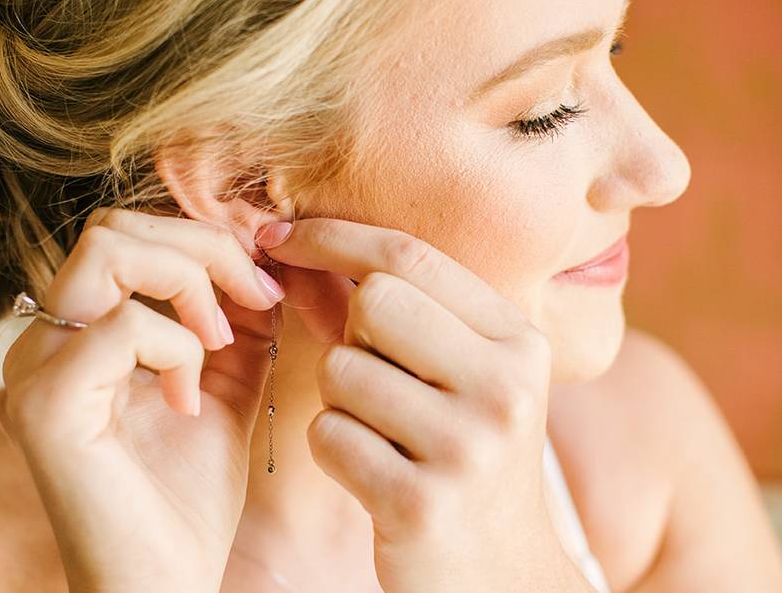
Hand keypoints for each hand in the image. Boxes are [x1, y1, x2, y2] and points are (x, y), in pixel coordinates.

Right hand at [0, 208, 284, 592]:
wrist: (161, 584)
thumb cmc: (188, 497)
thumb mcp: (226, 387)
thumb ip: (237, 323)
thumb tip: (262, 259)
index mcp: (80, 331)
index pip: (129, 232)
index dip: (207, 241)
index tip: (267, 284)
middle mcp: (46, 339)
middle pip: (116, 226)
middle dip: (204, 247)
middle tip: (256, 297)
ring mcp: (37, 367)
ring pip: (108, 249)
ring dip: (190, 281)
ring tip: (220, 343)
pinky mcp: (45, 404)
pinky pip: (123, 326)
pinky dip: (177, 349)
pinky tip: (190, 403)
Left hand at [257, 218, 575, 592]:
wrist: (502, 573)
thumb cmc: (466, 454)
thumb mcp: (468, 376)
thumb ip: (410, 311)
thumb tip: (298, 243)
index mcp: (519, 341)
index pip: (411, 257)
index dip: (333, 236)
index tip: (277, 235)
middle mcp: (504, 386)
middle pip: (372, 303)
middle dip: (351, 336)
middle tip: (377, 380)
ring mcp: (467, 447)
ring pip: (340, 370)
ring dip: (341, 400)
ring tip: (385, 434)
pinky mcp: (420, 503)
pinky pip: (328, 435)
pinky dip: (333, 449)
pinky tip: (374, 474)